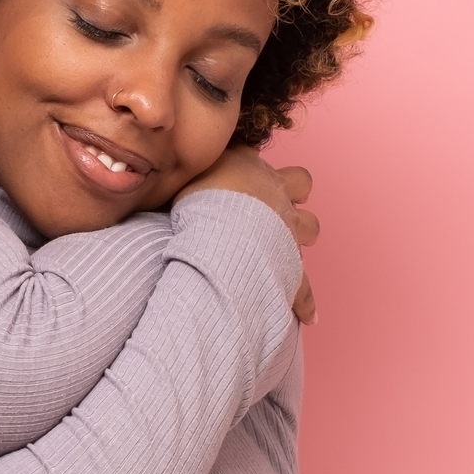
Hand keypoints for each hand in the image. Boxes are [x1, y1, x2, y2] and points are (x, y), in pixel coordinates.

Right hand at [178, 147, 320, 324]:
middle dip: (293, 191)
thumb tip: (163, 170)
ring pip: (310, 225)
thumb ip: (184, 175)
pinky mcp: (290, 265)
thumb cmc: (198, 204)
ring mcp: (287, 228)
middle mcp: (274, 194)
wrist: (221, 231)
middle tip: (275, 204)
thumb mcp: (184, 178)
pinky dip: (305, 303)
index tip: (242, 171)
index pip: (255, 156)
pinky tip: (308, 316)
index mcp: (248, 169)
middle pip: (299, 182)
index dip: (251, 163)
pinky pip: (303, 287)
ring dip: (301, 234)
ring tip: (286, 246)